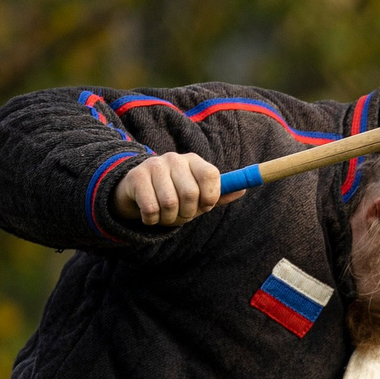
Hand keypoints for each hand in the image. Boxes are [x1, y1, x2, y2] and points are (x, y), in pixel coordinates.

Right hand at [114, 151, 242, 226]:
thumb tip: (242, 189)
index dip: (210, 196)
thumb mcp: (198, 196)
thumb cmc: (174, 195)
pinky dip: (152, 220)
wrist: (137, 191)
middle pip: (190, 193)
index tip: (204, 206)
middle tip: (181, 214)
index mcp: (194, 161)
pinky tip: (150, 215)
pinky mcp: (136, 177)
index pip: (211, 175)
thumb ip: (218, 195)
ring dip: (169, 219)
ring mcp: (154, 165)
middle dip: (188, 213)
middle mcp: (175, 159)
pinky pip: (151, 208)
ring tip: (165, 215)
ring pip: (169, 203)